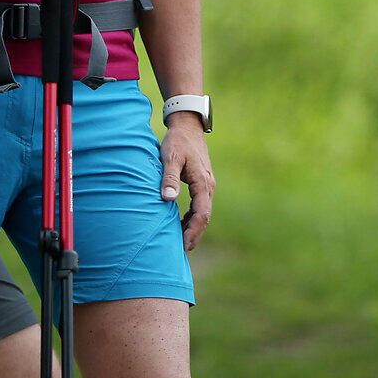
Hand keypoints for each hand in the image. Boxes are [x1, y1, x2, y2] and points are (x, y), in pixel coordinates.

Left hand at [160, 116, 214, 250]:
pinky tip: (182, 224)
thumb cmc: (178, 141)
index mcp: (202, 182)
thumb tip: (168, 199)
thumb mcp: (170, 157)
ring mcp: (207, 185)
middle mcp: (208, 186)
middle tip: (182, 250)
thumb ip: (169, 178)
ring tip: (181, 242)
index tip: (184, 245)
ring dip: (194, 227)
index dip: (193, 231)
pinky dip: (192, 217)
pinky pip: (200, 205)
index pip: (201, 213)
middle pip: (204, 217)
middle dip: (194, 234)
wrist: (188, 126)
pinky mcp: (202, 183)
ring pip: (203, 212)